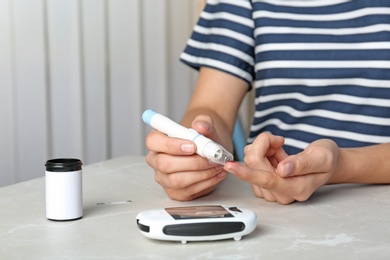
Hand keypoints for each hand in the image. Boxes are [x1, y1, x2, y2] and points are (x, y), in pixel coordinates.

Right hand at [145, 115, 227, 200]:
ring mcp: (163, 178)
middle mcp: (156, 160)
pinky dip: (206, 182)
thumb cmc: (201, 139)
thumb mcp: (205, 126)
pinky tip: (216, 174)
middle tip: (209, 158)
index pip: (153, 142)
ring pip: (177, 180)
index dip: (171, 145)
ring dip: (201, 173)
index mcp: (157, 140)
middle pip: (164, 164)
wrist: (209, 152)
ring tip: (216, 165)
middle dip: (191, 162)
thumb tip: (200, 126)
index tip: (192, 145)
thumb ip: (204, 122)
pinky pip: (188, 190)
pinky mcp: (175, 192)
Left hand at [224, 133, 340, 203]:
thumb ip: (302, 163)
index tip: (231, 166)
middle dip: (263, 146)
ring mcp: (272, 191)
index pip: (268, 181)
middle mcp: (283, 194)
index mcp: (297, 189)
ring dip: (263, 150)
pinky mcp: (265, 185)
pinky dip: (261, 154)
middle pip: (256, 167)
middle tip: (278, 140)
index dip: (248, 172)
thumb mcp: (321, 156)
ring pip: (251, 164)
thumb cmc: (326, 158)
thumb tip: (282, 170)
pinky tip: (274, 155)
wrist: (327, 163)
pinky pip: (252, 166)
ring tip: (281, 150)